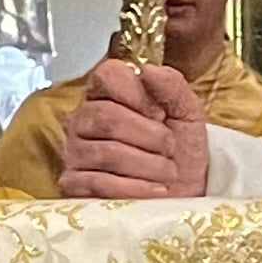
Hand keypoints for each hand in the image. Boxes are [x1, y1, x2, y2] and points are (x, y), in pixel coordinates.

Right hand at [59, 60, 209, 199]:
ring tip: (167, 172)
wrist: (184, 192)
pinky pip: (98, 183)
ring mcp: (75, 152)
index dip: (138, 95)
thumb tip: (148, 69)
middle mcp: (84, 119)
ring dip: (148, 165)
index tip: (161, 114)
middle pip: (107, 117)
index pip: (107, 75)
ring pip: (106, 152)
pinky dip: (134, 188)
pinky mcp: (74, 185)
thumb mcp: (187, 112)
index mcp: (107, 93)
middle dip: (150, 136)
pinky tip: (154, 190)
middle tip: (170, 148)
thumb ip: (172, 86)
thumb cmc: (180, 150)